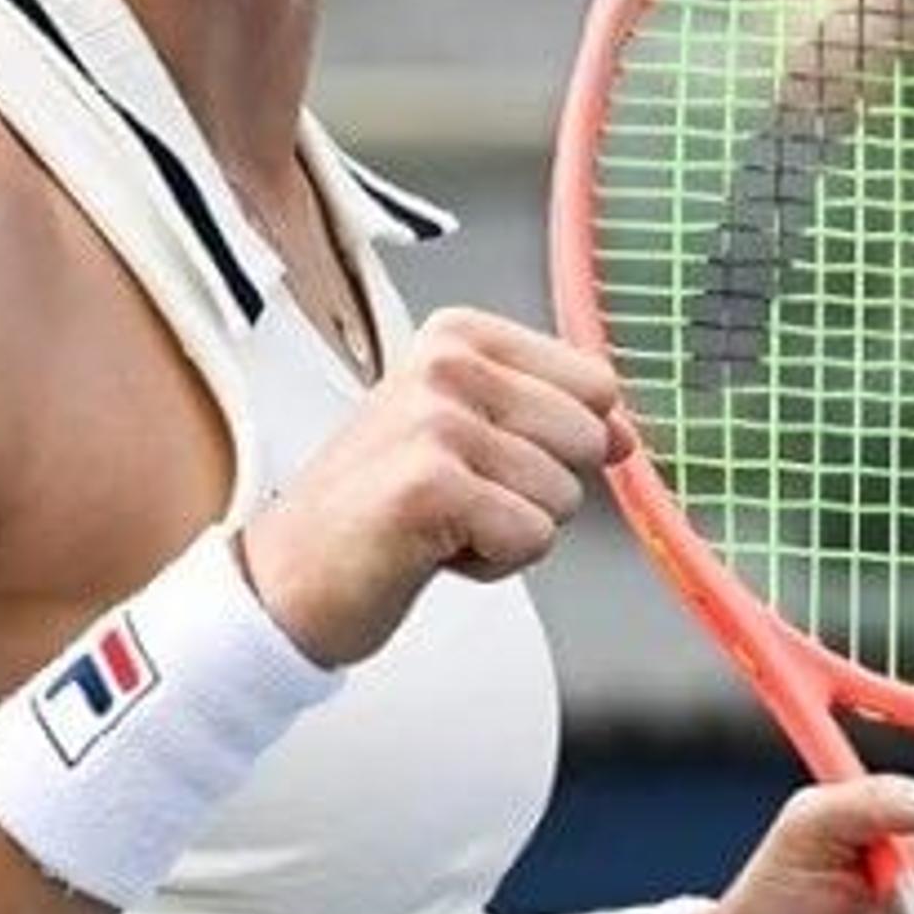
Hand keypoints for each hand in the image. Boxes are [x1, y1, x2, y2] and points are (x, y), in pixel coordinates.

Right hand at [239, 308, 629, 668]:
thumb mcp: (466, 437)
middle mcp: (446, 364)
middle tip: (457, 499)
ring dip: (509, 531)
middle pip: (587, 439)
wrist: (287, 577)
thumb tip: (626, 435)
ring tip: (438, 524)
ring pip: (562, 497)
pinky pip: (532, 537)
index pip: (595, 384)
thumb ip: (548, 419)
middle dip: (538, 490)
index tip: (485, 458)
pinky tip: (428, 549)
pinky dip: (491, 563)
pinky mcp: (432, 485)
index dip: (560, 443)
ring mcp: (436, 421)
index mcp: (458, 336)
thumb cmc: (377, 508)